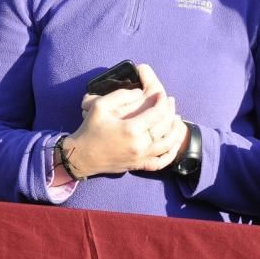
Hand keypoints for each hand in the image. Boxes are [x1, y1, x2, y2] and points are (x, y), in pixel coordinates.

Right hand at [68, 64, 186, 175]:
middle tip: (170, 101)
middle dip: (170, 112)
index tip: (161, 95)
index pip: (157, 113)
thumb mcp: (100, 106)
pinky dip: (171, 153)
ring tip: (177, 119)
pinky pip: (161, 162)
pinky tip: (173, 144)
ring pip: (168, 145)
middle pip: (165, 127)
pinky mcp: (139, 166)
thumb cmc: (90, 129)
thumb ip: (121, 96)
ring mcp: (141, 157)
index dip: (162, 101)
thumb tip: (139, 93)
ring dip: (176, 131)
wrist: (82, 156)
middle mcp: (140, 145)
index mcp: (131, 129)